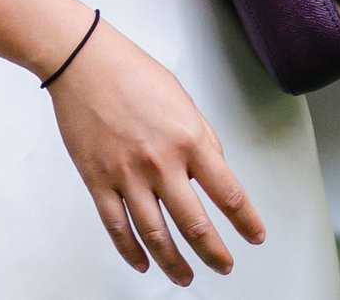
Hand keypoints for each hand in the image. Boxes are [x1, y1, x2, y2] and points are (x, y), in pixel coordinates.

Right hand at [47, 19, 266, 284]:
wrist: (84, 62)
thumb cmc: (133, 73)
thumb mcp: (183, 101)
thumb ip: (202, 139)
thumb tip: (215, 170)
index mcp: (189, 139)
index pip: (227, 192)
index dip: (245, 221)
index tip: (254, 236)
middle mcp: (161, 162)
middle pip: (194, 224)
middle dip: (214, 252)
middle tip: (224, 266)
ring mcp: (127, 175)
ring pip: (156, 235)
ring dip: (174, 262)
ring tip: (186, 276)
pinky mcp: (98, 181)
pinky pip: (117, 227)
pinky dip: (131, 251)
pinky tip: (143, 263)